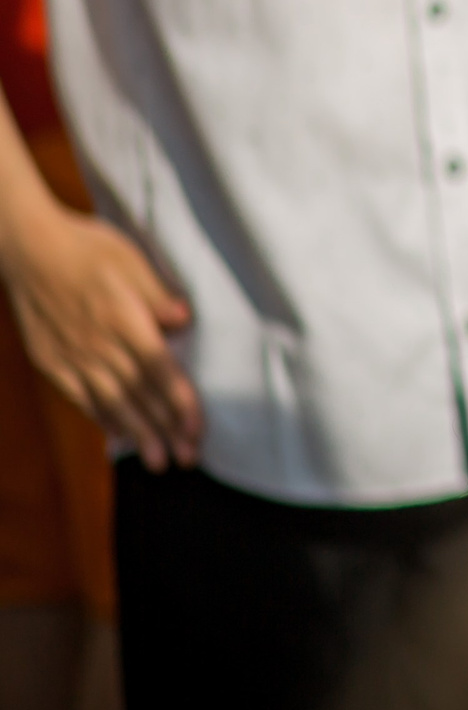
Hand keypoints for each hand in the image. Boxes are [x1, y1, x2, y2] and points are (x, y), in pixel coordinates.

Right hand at [0, 201, 198, 468]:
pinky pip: (80, 397)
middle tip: (187, 459)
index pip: (159, 372)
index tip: (197, 430)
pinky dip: (102, 418)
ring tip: (157, 461)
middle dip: (164, 430)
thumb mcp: (131, 261)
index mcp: (124, 322)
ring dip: (137, 433)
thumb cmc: (86, 248)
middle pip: (138, 396)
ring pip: (110, 403)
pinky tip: (118, 434)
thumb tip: (185, 320)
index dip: (179, 403)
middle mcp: (98, 347)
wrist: (27, 250)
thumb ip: (158, 295)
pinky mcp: (51, 362)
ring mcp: (72, 358)